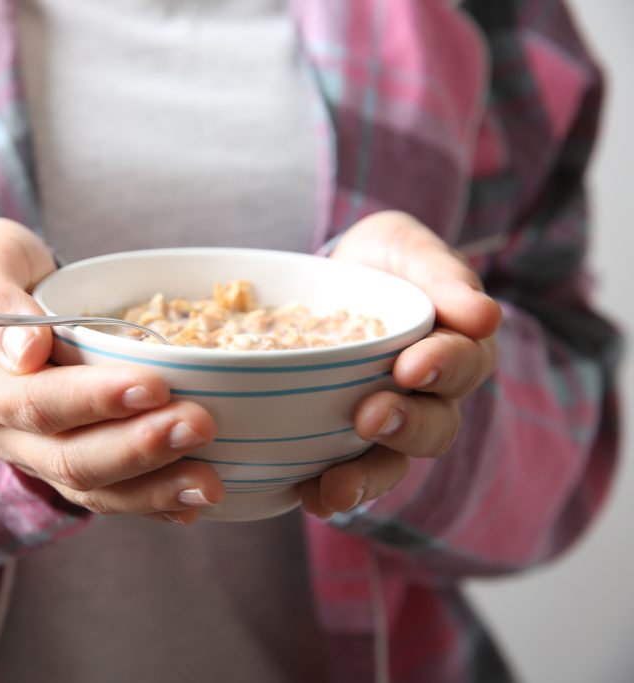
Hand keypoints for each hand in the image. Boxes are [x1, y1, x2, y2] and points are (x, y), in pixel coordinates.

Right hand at [0, 218, 222, 523]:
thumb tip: (27, 350)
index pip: (32, 402)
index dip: (93, 401)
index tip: (154, 386)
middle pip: (67, 457)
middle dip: (139, 448)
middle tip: (201, 426)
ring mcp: (28, 453)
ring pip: (89, 487)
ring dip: (153, 488)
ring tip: (212, 482)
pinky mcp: (59, 461)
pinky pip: (105, 494)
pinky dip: (151, 502)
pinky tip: (193, 502)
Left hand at [297, 211, 500, 518]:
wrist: (330, 279)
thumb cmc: (381, 261)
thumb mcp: (405, 247)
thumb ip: (441, 274)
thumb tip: (485, 315)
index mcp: (457, 347)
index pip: (462, 361)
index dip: (442, 366)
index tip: (411, 366)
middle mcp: (430, 396)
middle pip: (435, 425)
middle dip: (405, 425)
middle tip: (370, 417)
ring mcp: (389, 423)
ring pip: (392, 463)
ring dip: (366, 478)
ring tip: (334, 487)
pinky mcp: (344, 441)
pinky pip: (344, 475)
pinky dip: (327, 491)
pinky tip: (306, 497)